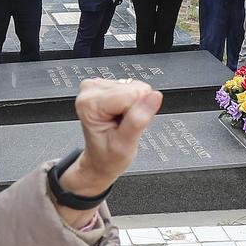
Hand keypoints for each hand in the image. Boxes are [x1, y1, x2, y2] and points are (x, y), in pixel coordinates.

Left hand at [59, 79, 161, 204]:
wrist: (99, 160)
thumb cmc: (107, 156)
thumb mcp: (125, 144)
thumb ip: (139, 119)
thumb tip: (155, 96)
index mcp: (90, 104)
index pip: (133, 94)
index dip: (138, 112)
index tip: (126, 125)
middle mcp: (90, 90)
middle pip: (134, 89)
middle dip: (135, 108)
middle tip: (124, 125)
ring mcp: (97, 86)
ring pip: (135, 87)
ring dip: (133, 106)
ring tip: (121, 122)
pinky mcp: (105, 85)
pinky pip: (132, 87)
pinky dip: (131, 103)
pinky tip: (121, 115)